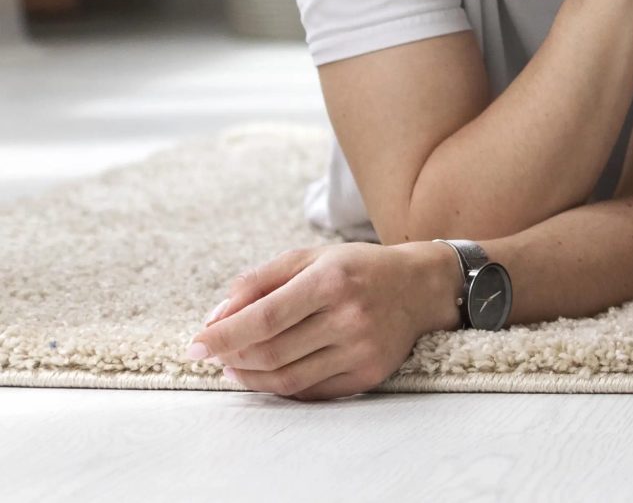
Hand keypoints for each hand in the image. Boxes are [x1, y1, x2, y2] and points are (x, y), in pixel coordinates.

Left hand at [185, 239, 455, 400]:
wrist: (421, 286)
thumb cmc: (358, 268)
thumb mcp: (311, 257)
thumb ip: (259, 281)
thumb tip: (216, 319)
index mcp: (331, 280)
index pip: (263, 319)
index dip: (222, 336)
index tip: (195, 345)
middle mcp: (349, 316)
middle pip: (270, 353)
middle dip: (231, 357)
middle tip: (214, 354)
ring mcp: (361, 349)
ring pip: (286, 379)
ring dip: (250, 376)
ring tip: (235, 366)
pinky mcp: (369, 374)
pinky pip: (311, 391)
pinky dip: (280, 386)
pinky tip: (269, 373)